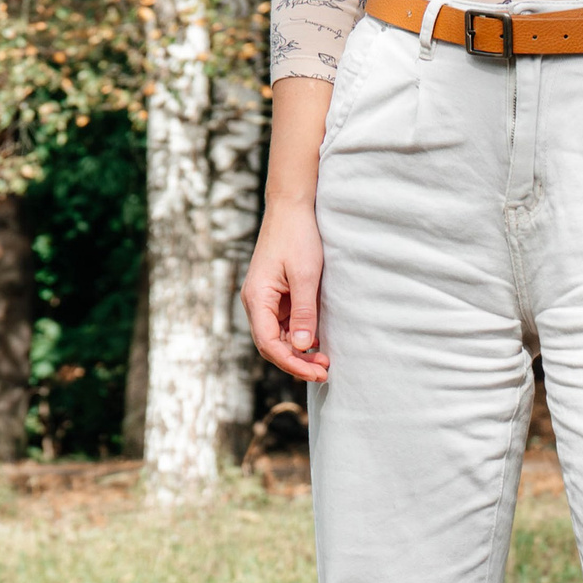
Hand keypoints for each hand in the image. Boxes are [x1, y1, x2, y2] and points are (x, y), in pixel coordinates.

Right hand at [242, 197, 328, 383]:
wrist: (292, 209)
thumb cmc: (298, 238)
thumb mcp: (305, 276)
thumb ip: (304, 312)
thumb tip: (303, 346)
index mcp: (257, 298)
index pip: (269, 344)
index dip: (292, 363)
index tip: (317, 373)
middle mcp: (257, 303)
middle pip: (272, 345)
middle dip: (297, 362)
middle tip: (325, 372)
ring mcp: (266, 301)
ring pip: (279, 337)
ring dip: (300, 352)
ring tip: (325, 362)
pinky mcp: (277, 297)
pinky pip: (285, 325)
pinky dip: (300, 338)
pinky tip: (318, 344)